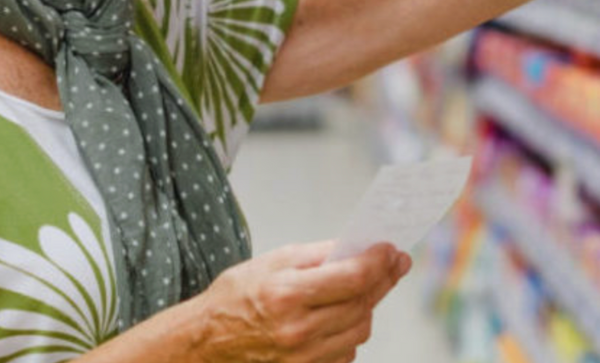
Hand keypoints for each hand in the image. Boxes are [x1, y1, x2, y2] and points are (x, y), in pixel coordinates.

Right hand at [190, 241, 410, 362]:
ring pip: (360, 330)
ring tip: (365, 287)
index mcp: (287, 295)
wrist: (205, 342)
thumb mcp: (272, 261)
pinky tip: (342, 315)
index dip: (379, 261)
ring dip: (367, 306)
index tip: (391, 249)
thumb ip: (318, 254)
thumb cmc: (235, 297)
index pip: (353, 278)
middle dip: (383, 279)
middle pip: (362, 304)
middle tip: (394, 262)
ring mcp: (303, 357)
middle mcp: (298, 330)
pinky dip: (350, 331)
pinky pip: (346, 351)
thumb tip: (357, 247)